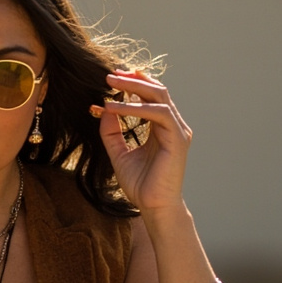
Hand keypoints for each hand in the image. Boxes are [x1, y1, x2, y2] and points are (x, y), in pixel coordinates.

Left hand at [91, 71, 191, 212]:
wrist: (153, 207)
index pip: (150, 97)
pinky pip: (158, 113)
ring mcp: (177, 130)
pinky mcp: (178, 138)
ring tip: (111, 83)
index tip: (112, 79)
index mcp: (161, 127)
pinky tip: (116, 108)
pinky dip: (136, 108)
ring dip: (134, 87)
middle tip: (110, 75)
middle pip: (156, 90)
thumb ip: (112, 133)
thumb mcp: (119, 154)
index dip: (133, 84)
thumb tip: (103, 109)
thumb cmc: (140, 185)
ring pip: (159, 96)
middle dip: (133, 79)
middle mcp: (172, 125)